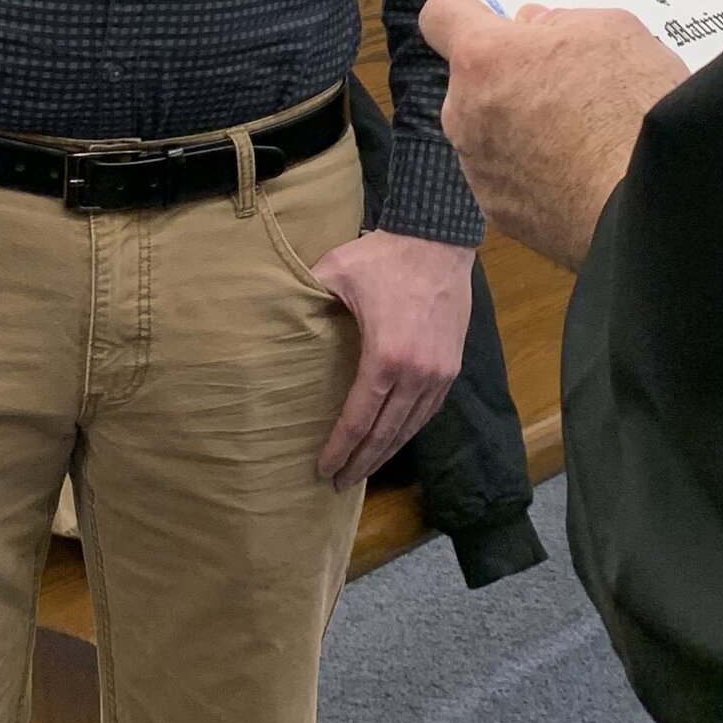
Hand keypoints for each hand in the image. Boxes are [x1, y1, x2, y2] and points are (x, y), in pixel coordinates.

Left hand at [310, 229, 473, 490]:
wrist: (438, 239)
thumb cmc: (383, 257)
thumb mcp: (334, 273)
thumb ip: (305, 298)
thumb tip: (270, 315)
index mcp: (385, 358)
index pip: (359, 418)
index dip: (340, 448)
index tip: (323, 469)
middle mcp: (417, 374)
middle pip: (386, 434)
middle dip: (361, 462)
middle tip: (339, 483)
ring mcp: (439, 373)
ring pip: (410, 427)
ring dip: (386, 452)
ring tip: (363, 469)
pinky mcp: (452, 367)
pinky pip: (428, 411)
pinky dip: (408, 430)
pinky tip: (393, 439)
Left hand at [420, 0, 686, 268]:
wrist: (653, 205)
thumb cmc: (633, 107)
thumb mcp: (612, 31)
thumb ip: (558, 23)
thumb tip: (531, 29)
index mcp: (483, 59)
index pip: (440, 17)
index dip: (467, 15)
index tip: (501, 28)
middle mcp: (464, 115)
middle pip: (471, 82)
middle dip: (508, 79)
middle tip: (567, 87)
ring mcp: (479, 171)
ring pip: (489, 133)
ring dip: (520, 129)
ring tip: (582, 139)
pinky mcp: (501, 216)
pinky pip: (508, 181)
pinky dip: (534, 176)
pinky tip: (580, 178)